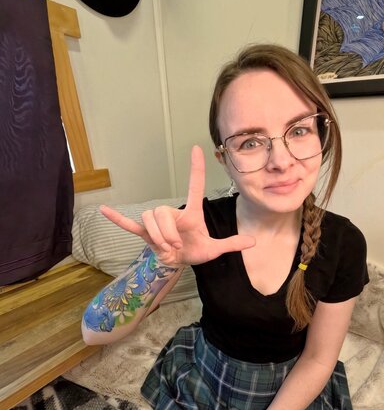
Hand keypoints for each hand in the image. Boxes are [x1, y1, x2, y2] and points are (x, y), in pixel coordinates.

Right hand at [99, 145, 254, 265]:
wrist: (180, 261)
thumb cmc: (196, 250)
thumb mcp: (214, 249)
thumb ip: (231, 244)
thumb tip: (253, 242)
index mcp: (191, 213)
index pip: (194, 185)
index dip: (195, 168)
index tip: (196, 148)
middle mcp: (173, 212)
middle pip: (162, 211)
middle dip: (168, 232)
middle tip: (176, 246)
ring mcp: (157, 222)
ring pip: (149, 218)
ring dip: (158, 236)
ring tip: (166, 248)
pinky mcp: (145, 232)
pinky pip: (130, 224)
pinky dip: (118, 220)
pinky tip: (103, 211)